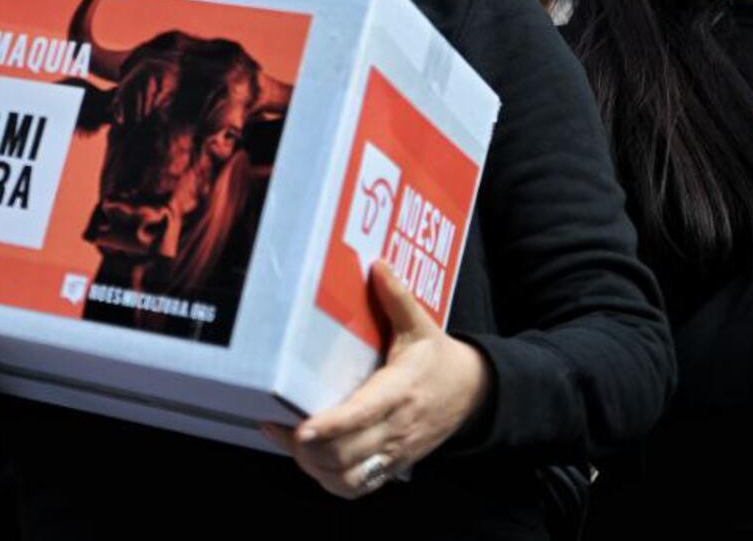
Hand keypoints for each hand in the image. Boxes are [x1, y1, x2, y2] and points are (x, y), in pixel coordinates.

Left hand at [263, 263, 487, 498]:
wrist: (475, 394)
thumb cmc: (440, 358)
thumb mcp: (423, 325)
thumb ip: (397, 298)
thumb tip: (377, 265)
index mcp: (399, 392)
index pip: (363, 415)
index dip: (331, 426)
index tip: (301, 428)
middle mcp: (396, 428)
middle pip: (346, 454)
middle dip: (308, 449)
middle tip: (277, 426)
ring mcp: (394, 453)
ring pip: (348, 478)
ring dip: (314, 468)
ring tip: (288, 441)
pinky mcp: (393, 466)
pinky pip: (358, 487)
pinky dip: (330, 481)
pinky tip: (309, 461)